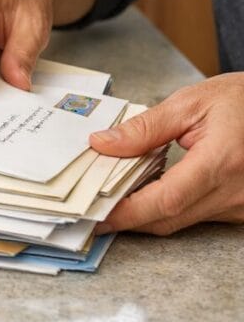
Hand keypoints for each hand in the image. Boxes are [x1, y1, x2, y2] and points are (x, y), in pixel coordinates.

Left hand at [90, 75, 243, 234]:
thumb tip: (102, 144)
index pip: (168, 199)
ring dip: (146, 213)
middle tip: (92, 211)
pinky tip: (147, 193)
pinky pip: (196, 216)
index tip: (98, 216)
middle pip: (170, 218)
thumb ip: (145, 128)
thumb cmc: (242, 101)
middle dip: (128, 219)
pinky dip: (168, 208)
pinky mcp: (241, 210)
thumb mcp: (190, 103)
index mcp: (223, 161)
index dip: (129, 213)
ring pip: (181, 221)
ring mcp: (241, 206)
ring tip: (114, 196)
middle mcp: (235, 192)